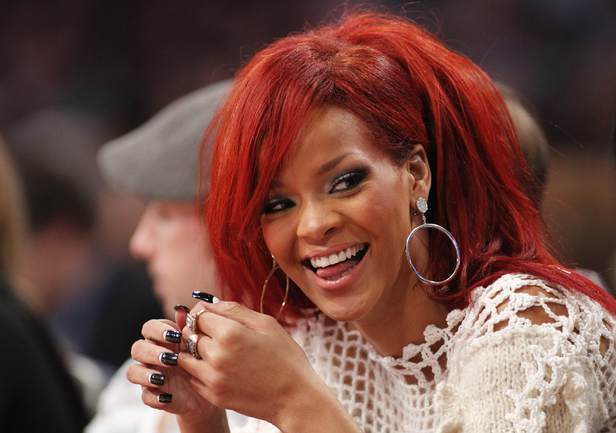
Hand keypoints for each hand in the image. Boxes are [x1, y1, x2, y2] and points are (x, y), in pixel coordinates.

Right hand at [127, 315, 224, 426]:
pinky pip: (145, 397)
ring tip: (163, 379)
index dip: (157, 330)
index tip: (175, 337)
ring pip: (132, 372)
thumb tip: (181, 310)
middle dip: (151, 352)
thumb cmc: (203, 362)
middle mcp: (152, 356)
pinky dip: (154, 397)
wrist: (210, 391)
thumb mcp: (199, 345)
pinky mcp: (153, 396)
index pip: (149, 328)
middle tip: (171, 359)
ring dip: (145, 374)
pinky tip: (168, 398)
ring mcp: (150, 376)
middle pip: (137, 348)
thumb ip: (189, 328)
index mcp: (163, 340)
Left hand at [179, 301, 324, 426]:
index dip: (204, 312)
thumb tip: (209, 302)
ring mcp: (213, 378)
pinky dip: (200, 370)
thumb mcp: (266, 324)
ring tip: (216, 351)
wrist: (295, 398)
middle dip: (199, 330)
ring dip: (195, 351)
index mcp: (230, 333)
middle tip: (217, 333)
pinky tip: (219, 368)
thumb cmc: (285, 357)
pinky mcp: (213, 395)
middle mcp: (216, 356)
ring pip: (186, 357)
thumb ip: (235, 310)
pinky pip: (193, 377)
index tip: (214, 316)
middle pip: (190, 334)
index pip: (198, 315)